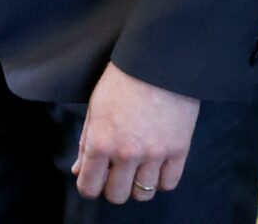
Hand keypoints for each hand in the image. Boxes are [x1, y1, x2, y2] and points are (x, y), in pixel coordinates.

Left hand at [73, 63, 198, 202]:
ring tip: (137, 167)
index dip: (89, 186)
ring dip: (137, 184)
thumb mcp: (95, 108)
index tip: (94, 180)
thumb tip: (79, 171)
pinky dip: (161, 179)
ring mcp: (154, 154)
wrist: (158, 61)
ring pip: (143, 193)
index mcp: (100, 142)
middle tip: (116, 173)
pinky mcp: (178, 150)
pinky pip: (168, 183)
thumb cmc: (122, 80)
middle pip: (117, 195)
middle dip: (113, 187)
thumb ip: (86, 142)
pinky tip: (156, 165)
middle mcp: (126, 153)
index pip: (89, 186)